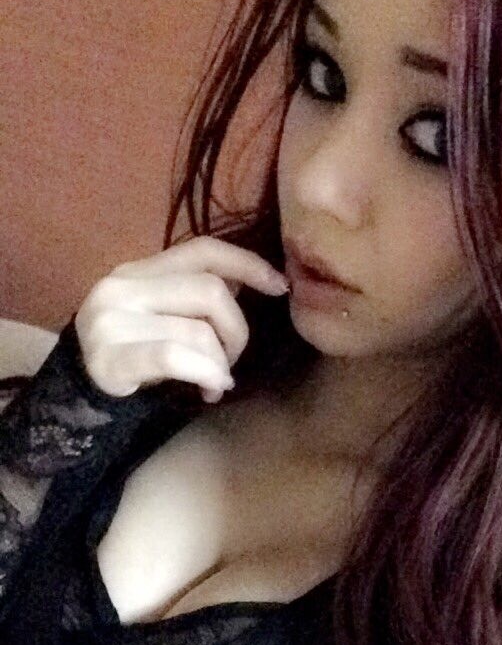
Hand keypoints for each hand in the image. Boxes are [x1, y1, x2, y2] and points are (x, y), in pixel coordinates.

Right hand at [74, 236, 288, 402]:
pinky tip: (210, 388)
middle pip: (210, 292)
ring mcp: (113, 320)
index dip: (247, 264)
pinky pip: (176, 357)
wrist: (78, 394)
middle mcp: (123, 286)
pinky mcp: (112, 357)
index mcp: (139, 270)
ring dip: (220, 364)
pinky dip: (205, 373)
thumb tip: (250, 282)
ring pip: (199, 331)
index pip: (203, 250)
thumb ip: (192, 295)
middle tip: (232, 362)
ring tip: (215, 384)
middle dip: (236, 331)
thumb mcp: (159, 315)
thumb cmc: (131, 354)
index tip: (280, 287)